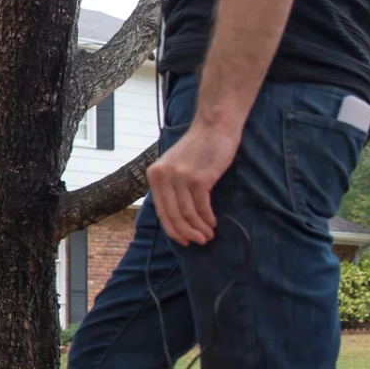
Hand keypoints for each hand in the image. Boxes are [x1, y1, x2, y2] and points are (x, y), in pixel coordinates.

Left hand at [147, 122, 239, 245]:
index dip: (172, 230)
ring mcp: (181, 178)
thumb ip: (170, 186)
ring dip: (199, 229)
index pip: (161, 211)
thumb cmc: (198, 147)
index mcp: (155, 175)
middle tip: (198, 242)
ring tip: (208, 235)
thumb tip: (175, 215)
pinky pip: (202, 207)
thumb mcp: (174, 165)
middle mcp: (164, 177)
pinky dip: (207, 219)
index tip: (183, 241)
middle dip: (186, 233)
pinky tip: (212, 223)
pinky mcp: (199, 179)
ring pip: (188, 214)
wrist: (214, 126)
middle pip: (173, 216)